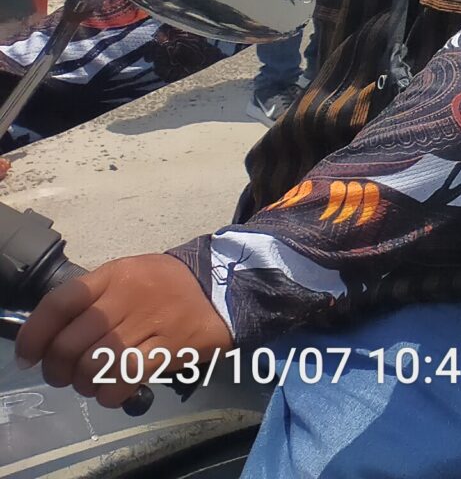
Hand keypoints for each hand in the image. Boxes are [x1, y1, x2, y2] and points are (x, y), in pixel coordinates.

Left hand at [15, 254, 231, 405]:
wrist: (227, 287)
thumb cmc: (167, 286)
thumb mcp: (129, 276)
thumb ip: (91, 300)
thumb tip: (47, 341)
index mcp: (114, 274)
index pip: (60, 303)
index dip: (33, 335)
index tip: (27, 358)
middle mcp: (129, 295)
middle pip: (70, 344)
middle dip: (58, 371)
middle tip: (65, 376)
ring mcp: (152, 321)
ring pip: (94, 365)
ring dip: (84, 384)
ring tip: (91, 383)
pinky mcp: (172, 346)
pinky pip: (125, 378)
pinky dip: (110, 392)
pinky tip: (114, 390)